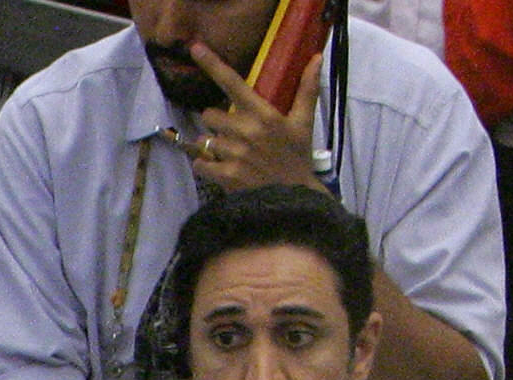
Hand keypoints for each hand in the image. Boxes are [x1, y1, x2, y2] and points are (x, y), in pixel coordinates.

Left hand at [185, 41, 322, 192]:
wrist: (293, 197)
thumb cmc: (296, 157)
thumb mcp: (303, 122)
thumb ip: (307, 89)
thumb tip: (316, 58)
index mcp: (264, 114)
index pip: (234, 84)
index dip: (213, 65)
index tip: (196, 49)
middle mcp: (248, 130)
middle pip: (210, 115)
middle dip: (217, 124)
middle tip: (234, 135)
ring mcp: (235, 153)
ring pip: (205, 140)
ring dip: (213, 147)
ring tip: (233, 155)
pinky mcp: (226, 174)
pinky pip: (200, 163)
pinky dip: (206, 166)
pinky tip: (222, 169)